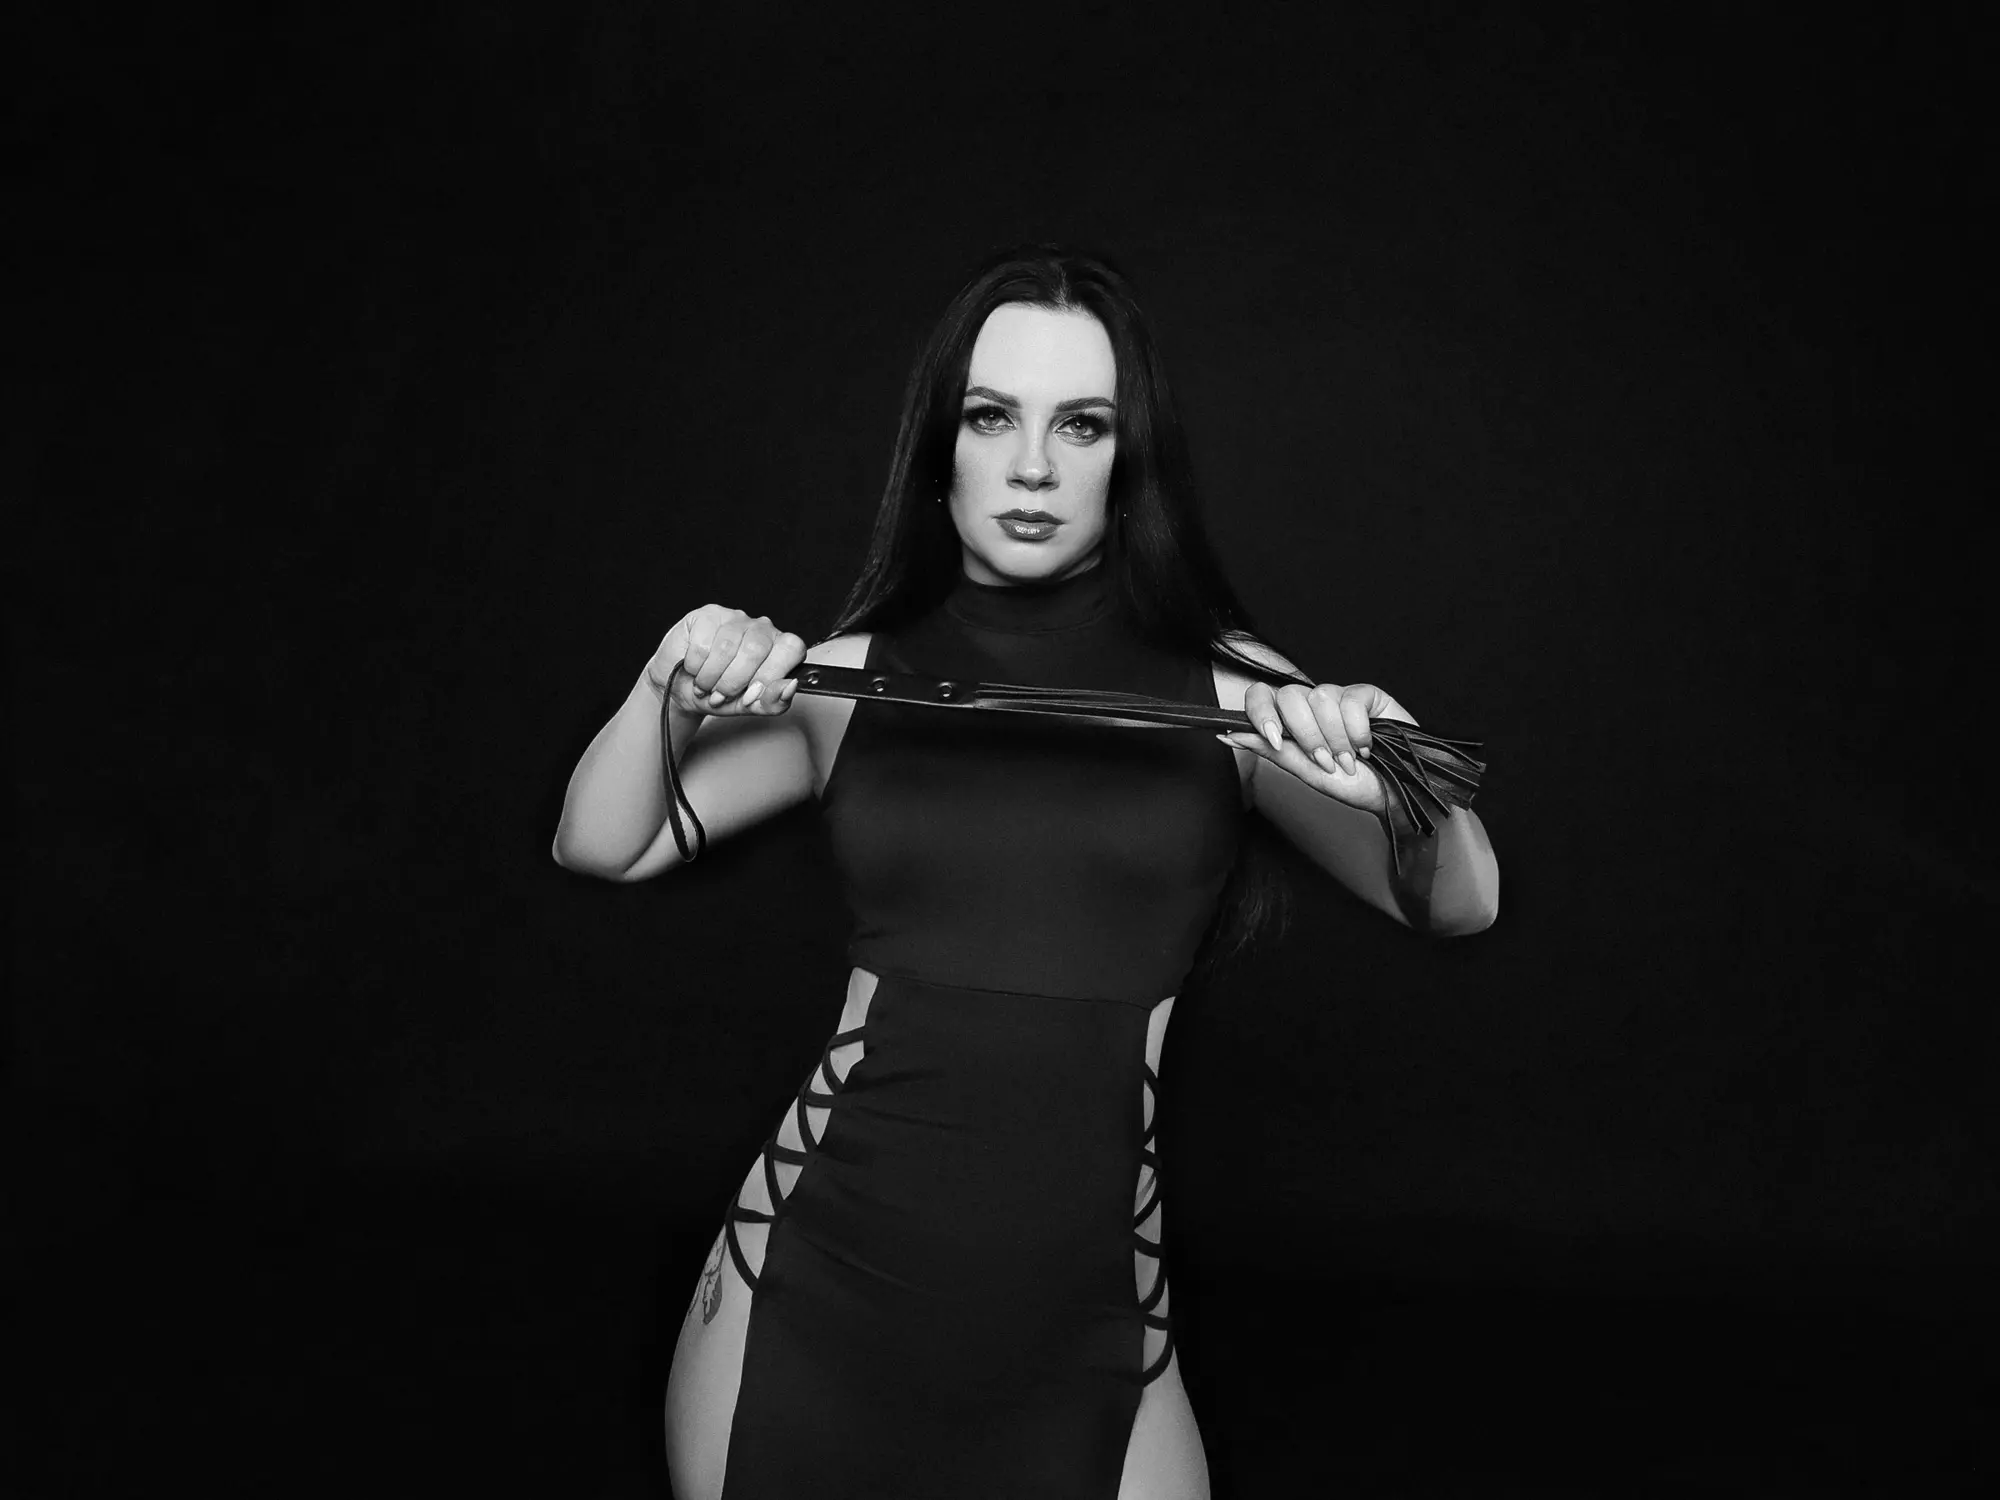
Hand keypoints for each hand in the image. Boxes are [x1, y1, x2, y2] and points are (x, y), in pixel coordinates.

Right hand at [645, 606, 807, 716]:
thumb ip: (773, 702)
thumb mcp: (748, 707)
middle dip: (734, 682)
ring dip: (711, 677)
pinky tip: (694, 668)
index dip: (771, 674)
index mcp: (779, 648)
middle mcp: (762, 628)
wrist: (682, 688)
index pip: (792, 649)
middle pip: (755, 650)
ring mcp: (735, 618)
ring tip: (705, 685)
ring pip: (727, 647)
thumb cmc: (719, 695)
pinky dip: (695, 665)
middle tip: (721, 694)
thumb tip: (790, 687)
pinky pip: (703, 643)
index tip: (751, 694)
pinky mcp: (708, 614)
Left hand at [1218, 680, 1414, 815]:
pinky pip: (1351, 699)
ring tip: (1350, 759)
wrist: (1394, 794)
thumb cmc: (1352, 785)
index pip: (1262, 695)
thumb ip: (1269, 750)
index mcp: (1292, 721)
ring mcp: (1340, 696)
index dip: (1263, 712)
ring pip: (1320, 697)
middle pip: (1290, 696)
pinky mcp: (1367, 694)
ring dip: (1336, 738)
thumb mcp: (1305, 772)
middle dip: (1307, 735)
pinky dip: (1358, 730)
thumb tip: (1228, 734)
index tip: (1274, 740)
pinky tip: (1368, 745)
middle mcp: (1313, 705)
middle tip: (1325, 762)